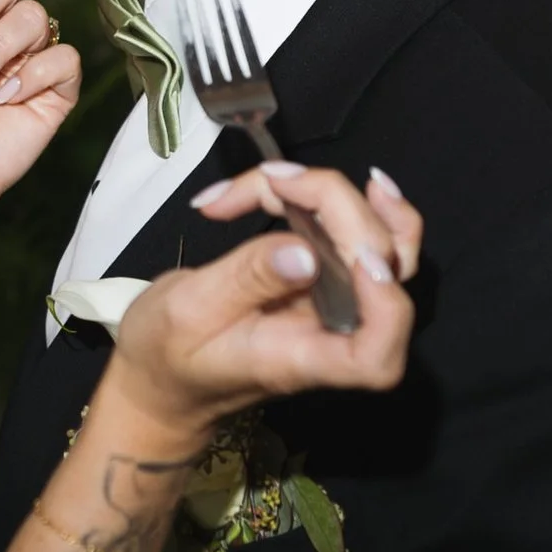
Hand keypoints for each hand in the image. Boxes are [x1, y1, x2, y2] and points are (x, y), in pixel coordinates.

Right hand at [109, 162, 423, 440]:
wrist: (164, 375)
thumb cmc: (168, 355)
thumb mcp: (187, 315)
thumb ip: (245, 282)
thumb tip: (304, 252)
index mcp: (302, 360)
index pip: (374, 356)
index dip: (386, 306)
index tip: (356, 259)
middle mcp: (334, 334)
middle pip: (385, 271)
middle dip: (339, 208)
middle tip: (272, 181)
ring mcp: (337, 305)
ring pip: (387, 247)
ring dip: (353, 199)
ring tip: (292, 176)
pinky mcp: (326, 280)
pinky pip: (355, 236)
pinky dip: (331, 200)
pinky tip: (295, 182)